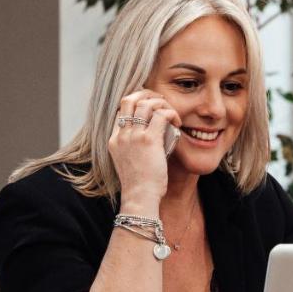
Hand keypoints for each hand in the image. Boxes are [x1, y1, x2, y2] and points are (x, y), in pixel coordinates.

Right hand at [107, 90, 180, 209]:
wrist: (140, 197)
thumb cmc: (141, 185)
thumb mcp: (131, 162)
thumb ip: (136, 148)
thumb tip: (155, 137)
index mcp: (114, 140)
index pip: (121, 110)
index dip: (136, 102)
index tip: (151, 105)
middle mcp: (121, 135)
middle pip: (128, 99)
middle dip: (146, 94)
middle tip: (161, 100)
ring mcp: (133, 136)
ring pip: (145, 103)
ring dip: (162, 103)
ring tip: (172, 112)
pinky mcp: (148, 140)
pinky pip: (161, 115)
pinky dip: (171, 113)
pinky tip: (178, 122)